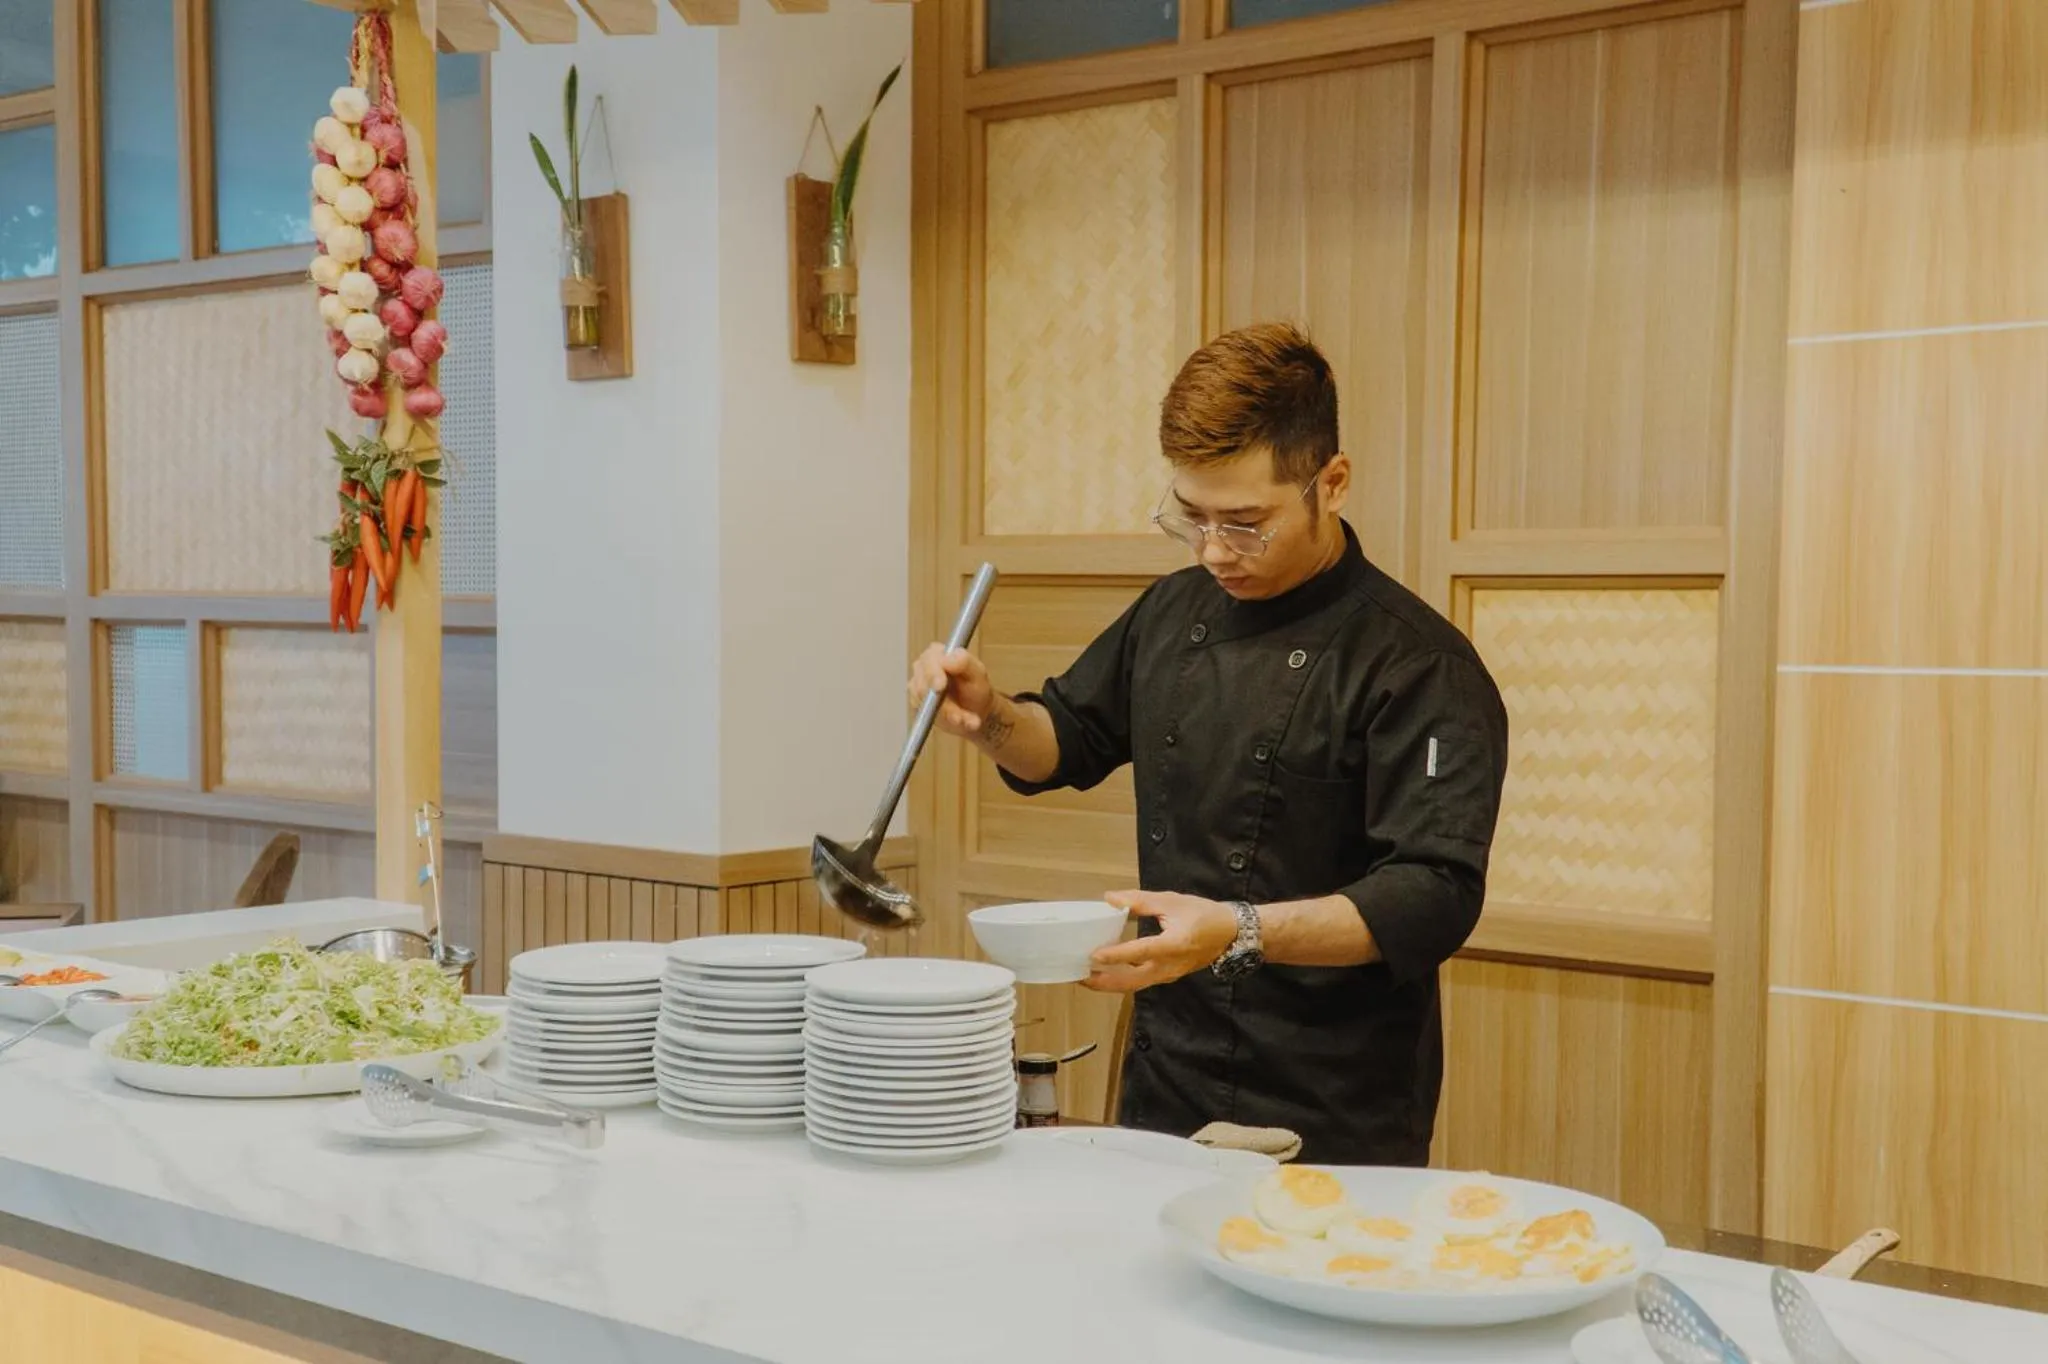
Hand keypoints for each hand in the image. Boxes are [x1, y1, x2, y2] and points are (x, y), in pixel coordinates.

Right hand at [908, 643, 995, 740]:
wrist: (976, 710)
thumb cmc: (976, 688)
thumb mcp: (977, 673)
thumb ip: (965, 662)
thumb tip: (947, 658)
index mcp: (937, 653)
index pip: (928, 660)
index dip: (933, 674)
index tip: (940, 687)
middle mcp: (923, 668)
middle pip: (922, 685)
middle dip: (942, 703)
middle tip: (958, 716)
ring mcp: (918, 686)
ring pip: (924, 703)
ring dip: (946, 714)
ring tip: (963, 719)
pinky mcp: (917, 704)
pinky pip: (924, 714)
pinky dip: (943, 720)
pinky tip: (957, 721)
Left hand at [1083, 890, 1239, 993]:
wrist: (1232, 934)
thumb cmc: (1204, 915)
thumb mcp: (1172, 902)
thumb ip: (1139, 901)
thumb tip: (1110, 898)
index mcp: (1172, 945)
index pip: (1138, 952)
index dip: (1116, 955)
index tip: (1094, 955)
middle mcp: (1169, 966)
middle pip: (1131, 981)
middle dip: (1103, 982)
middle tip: (1079, 977)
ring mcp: (1169, 974)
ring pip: (1135, 985)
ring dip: (1110, 983)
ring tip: (1087, 977)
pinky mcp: (1169, 975)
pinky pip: (1142, 981)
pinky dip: (1123, 979)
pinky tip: (1108, 971)